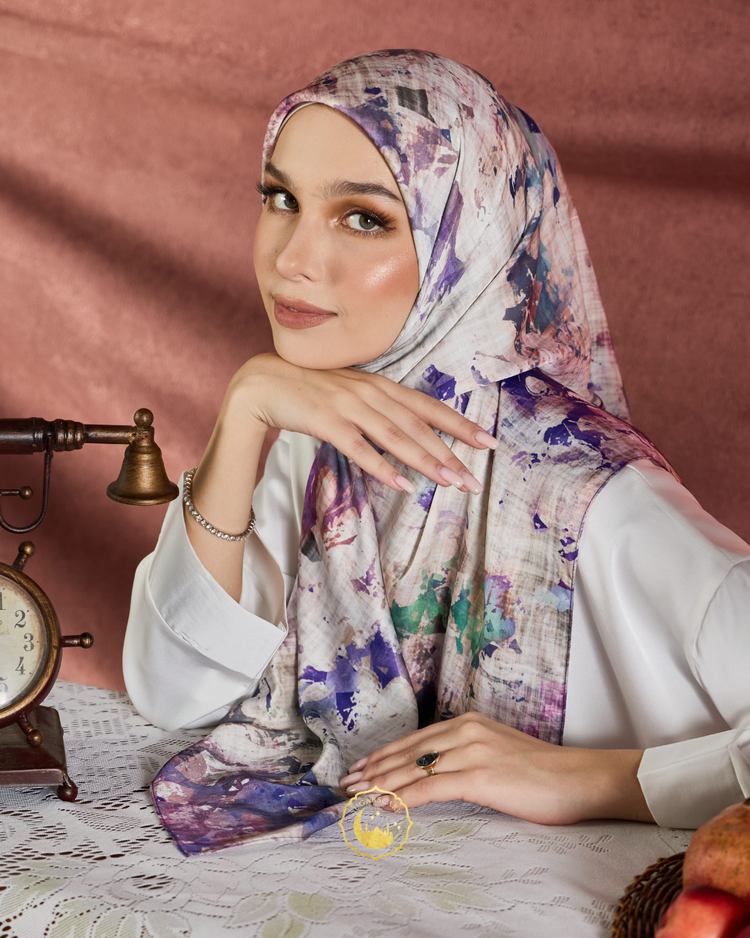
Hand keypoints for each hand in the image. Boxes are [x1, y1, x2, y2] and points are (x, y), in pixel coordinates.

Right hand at [231, 352, 497, 493]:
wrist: (264, 383)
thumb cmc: (310, 390)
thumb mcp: (352, 392)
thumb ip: (380, 406)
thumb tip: (410, 428)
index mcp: (380, 385)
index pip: (428, 407)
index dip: (460, 424)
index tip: (488, 442)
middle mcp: (370, 393)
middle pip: (418, 426)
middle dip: (450, 452)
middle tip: (474, 478)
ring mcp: (349, 406)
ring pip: (396, 437)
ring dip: (425, 461)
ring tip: (450, 482)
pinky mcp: (326, 422)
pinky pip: (359, 448)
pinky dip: (382, 467)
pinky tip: (403, 484)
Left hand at [338, 711, 653, 824]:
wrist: (580, 778)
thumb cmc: (543, 773)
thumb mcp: (497, 753)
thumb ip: (465, 757)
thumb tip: (434, 774)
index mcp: (468, 723)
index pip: (415, 740)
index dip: (384, 755)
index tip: (362, 768)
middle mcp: (466, 731)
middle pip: (408, 751)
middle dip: (374, 768)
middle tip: (348, 783)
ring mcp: (472, 751)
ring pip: (414, 769)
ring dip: (382, 784)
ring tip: (359, 796)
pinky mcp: (480, 775)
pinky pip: (432, 788)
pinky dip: (405, 798)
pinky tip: (388, 806)